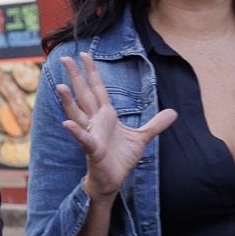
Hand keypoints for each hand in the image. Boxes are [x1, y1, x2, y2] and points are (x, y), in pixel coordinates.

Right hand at [50, 52, 174, 198]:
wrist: (113, 180)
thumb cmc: (120, 158)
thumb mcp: (142, 138)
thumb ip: (156, 124)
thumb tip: (174, 112)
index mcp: (106, 115)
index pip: (97, 89)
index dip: (91, 72)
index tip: (84, 55)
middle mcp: (95, 121)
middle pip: (84, 95)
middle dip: (75, 77)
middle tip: (64, 59)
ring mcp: (91, 134)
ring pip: (77, 113)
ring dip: (68, 101)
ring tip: (60, 86)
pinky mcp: (92, 150)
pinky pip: (83, 139)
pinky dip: (75, 131)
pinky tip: (66, 123)